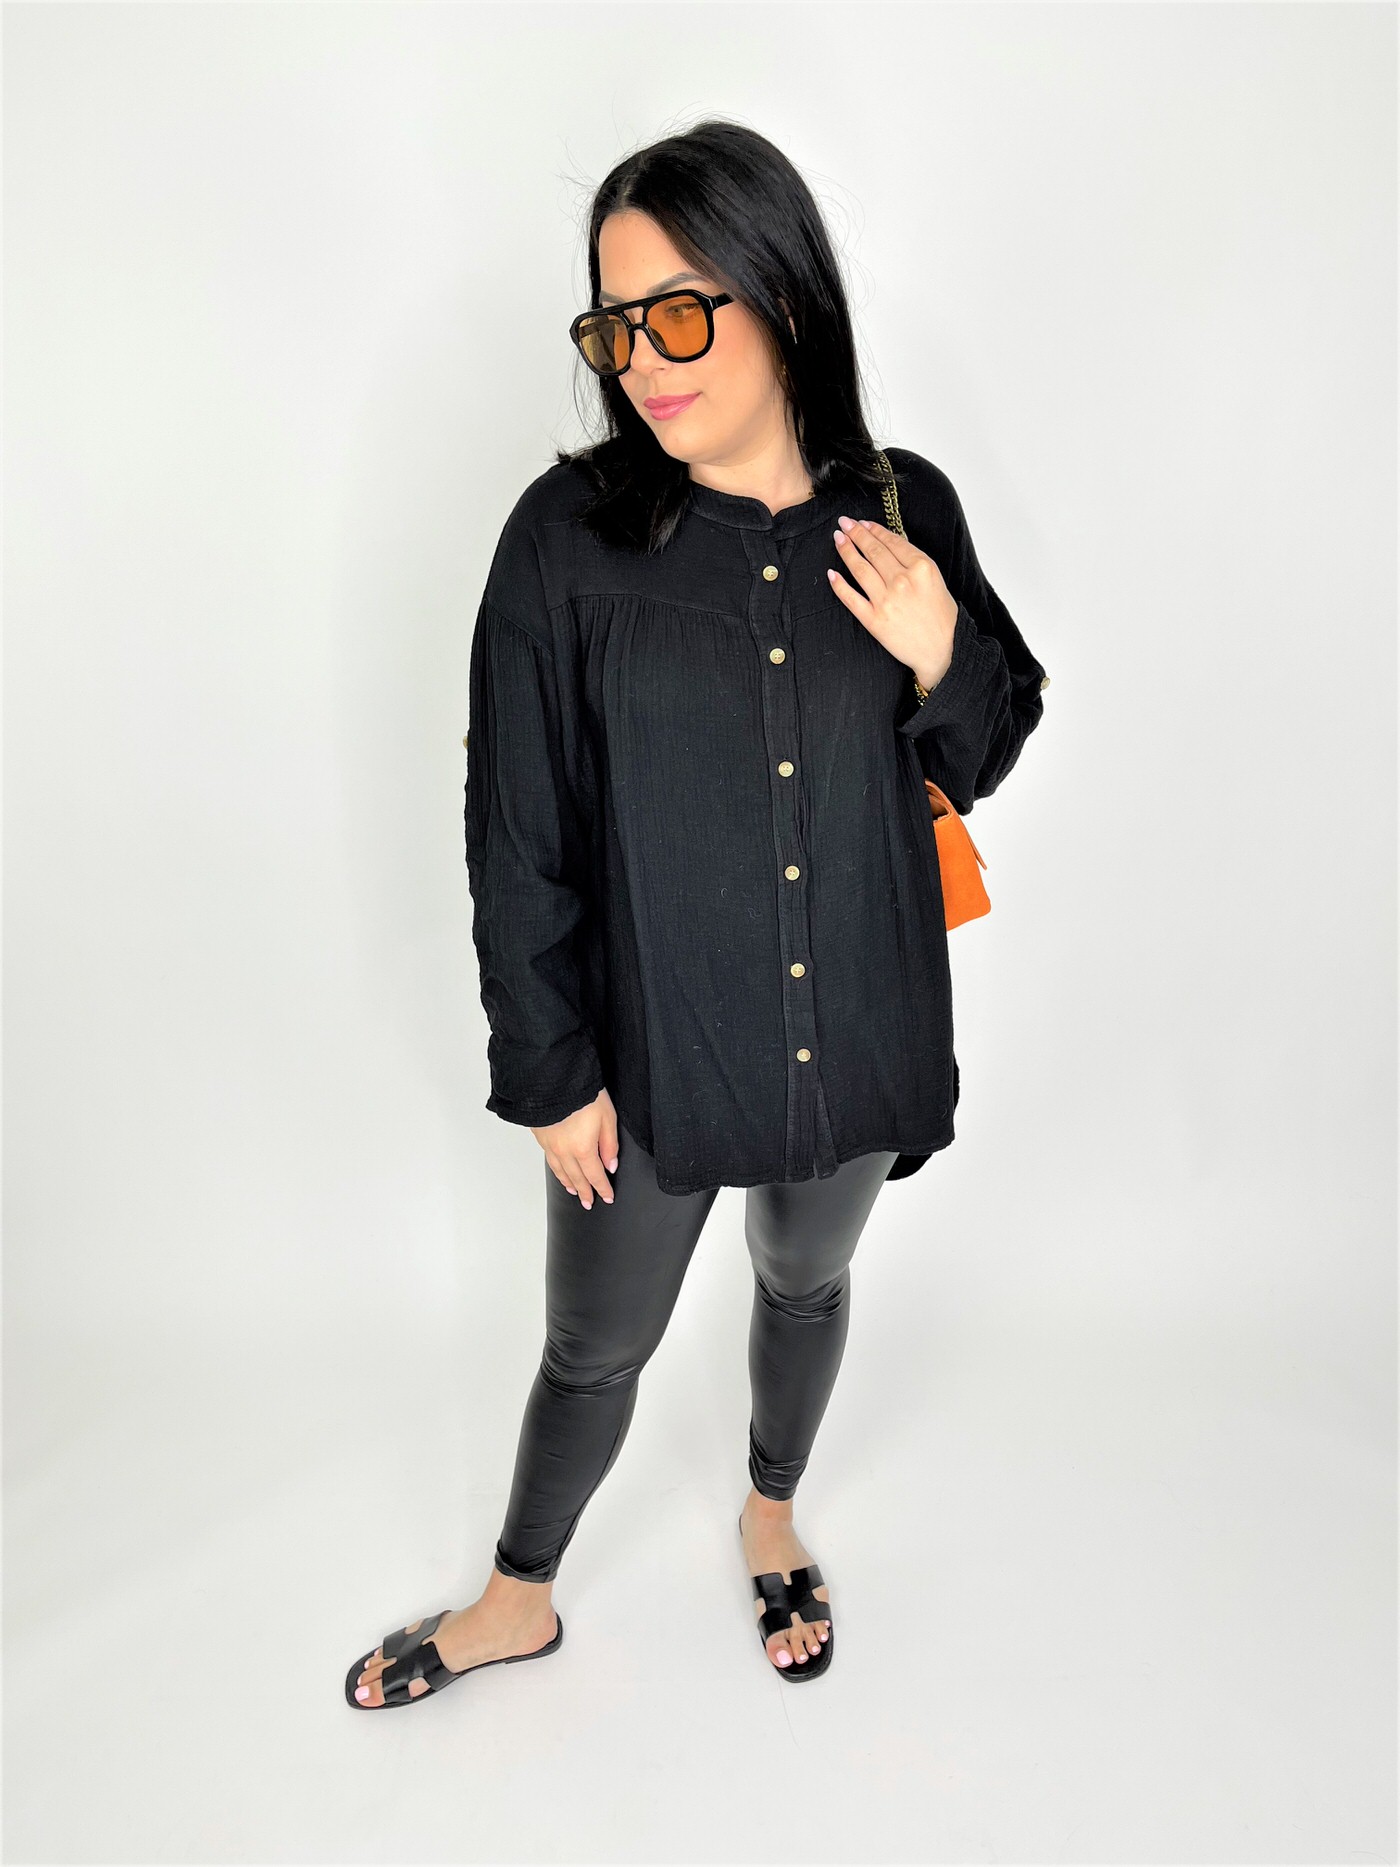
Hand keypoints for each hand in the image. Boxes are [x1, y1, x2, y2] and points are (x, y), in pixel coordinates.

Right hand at [534, 1088, 619, 1209]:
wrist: (553, 1079)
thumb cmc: (582, 1094)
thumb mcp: (607, 1117)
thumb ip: (610, 1144)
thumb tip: (611, 1164)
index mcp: (583, 1149)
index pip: (596, 1176)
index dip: (603, 1189)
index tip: (607, 1197)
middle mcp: (565, 1151)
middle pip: (577, 1179)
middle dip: (585, 1192)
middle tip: (589, 1202)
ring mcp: (550, 1145)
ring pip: (561, 1172)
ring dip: (569, 1184)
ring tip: (575, 1192)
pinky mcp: (541, 1137)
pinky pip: (550, 1161)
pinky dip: (557, 1171)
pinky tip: (559, 1172)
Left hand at [827, 515, 957, 692]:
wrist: (944, 650)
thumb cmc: (942, 616)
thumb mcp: (935, 580)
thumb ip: (914, 562)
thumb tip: (889, 544)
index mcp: (921, 568)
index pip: (892, 542)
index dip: (874, 530)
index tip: (862, 523)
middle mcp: (902, 581)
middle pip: (873, 551)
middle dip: (856, 534)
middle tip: (844, 523)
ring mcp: (886, 601)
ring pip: (860, 569)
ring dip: (846, 550)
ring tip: (838, 538)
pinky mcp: (874, 620)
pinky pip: (851, 598)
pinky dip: (839, 585)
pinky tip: (832, 574)